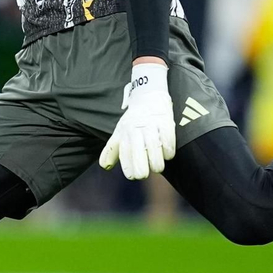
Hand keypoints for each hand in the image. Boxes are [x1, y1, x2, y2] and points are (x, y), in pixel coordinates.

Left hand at [99, 62, 175, 179]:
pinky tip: (168, 156)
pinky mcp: (166, 122)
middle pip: (138, 153)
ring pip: (154, 148)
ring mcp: (152, 125)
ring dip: (157, 163)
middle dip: (142, 169)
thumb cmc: (133, 121)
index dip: (129, 169)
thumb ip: (112, 150)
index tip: (133, 175)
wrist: (148, 97)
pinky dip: (169, 151)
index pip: (125, 155)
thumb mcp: (119, 133)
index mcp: (125, 134)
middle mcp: (137, 130)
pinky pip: (168, 140)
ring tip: (157, 167)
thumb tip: (104, 166)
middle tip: (144, 174)